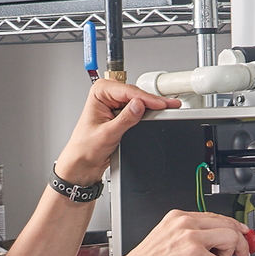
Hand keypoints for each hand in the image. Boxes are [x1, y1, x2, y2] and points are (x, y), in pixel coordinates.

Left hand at [56, 79, 180, 184]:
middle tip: (171, 105)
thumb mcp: (108, 134)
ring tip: (169, 109)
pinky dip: (148, 113)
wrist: (82, 163)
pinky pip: (137, 110)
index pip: (128, 92)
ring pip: (139, 101)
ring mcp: (114, 103)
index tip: (161, 105)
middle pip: (136, 94)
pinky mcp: (120, 113)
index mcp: (99, 92)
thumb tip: (139, 106)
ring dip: (153, 107)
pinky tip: (158, 114)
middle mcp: (106, 95)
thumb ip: (126, 119)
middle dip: (153, 101)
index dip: (147, 99)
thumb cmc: (85, 148)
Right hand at [114, 210, 251, 255]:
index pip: (216, 216)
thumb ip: (191, 236)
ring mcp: (191, 236)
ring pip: (230, 239)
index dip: (234, 227)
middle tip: (243, 255)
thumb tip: (217, 241)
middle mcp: (185, 222)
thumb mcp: (168, 239)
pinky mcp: (195, 253)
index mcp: (178, 217)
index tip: (244, 236)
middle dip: (241, 242)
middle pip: (229, 224)